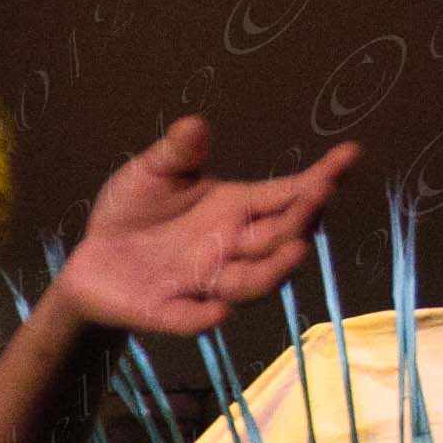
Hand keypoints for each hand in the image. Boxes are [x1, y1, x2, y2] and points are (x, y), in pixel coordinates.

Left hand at [54, 115, 358, 342]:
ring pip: (250, 282)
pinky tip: (217, 310)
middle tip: (317, 195)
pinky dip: (203, 316)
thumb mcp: (152, 172)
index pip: (287, 194)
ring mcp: (203, 281)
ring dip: (272, 270)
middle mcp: (230, 246)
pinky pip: (191, 317)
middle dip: (301, 219)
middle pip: (278, 238)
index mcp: (235, 208)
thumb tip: (196, 124)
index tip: (350, 155)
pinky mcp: (168, 309)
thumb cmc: (134, 210)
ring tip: (294, 250)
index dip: (321, 178)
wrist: (92, 259)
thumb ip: (177, 152)